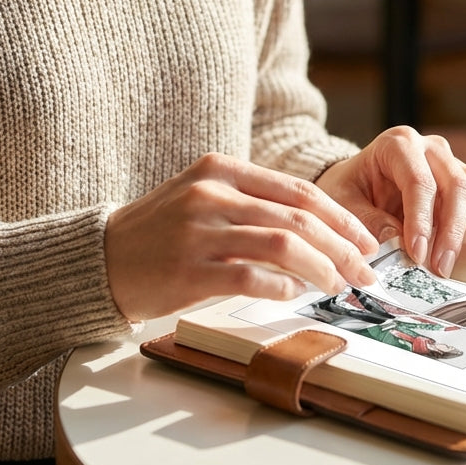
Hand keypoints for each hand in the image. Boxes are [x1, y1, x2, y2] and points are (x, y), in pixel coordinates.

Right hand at [104, 154, 378, 320]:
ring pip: (283, 245)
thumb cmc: (160, 231)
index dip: (340, 217)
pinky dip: (282, 287)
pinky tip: (295, 295)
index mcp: (221, 169)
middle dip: (342, 247)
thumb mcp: (203, 197)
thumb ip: (252, 202)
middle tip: (365, 271)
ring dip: (322, 268)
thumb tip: (318, 229)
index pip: (299, 191)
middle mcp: (213, 194)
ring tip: (338, 286)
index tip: (366, 239)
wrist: (99, 258)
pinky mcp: (188, 270)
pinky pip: (251, 278)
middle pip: (299, 218)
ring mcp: (199, 231)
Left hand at [314, 125, 465, 278]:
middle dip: (450, 231)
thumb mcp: (343, 203)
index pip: (419, 181)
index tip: (418, 255)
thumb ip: (367, 220)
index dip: (421, 220)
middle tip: (441, 268)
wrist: (355, 182)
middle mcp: (431, 149)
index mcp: (398, 145)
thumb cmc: (349, 190)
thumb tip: (398, 243)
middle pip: (455, 185)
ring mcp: (453, 162)